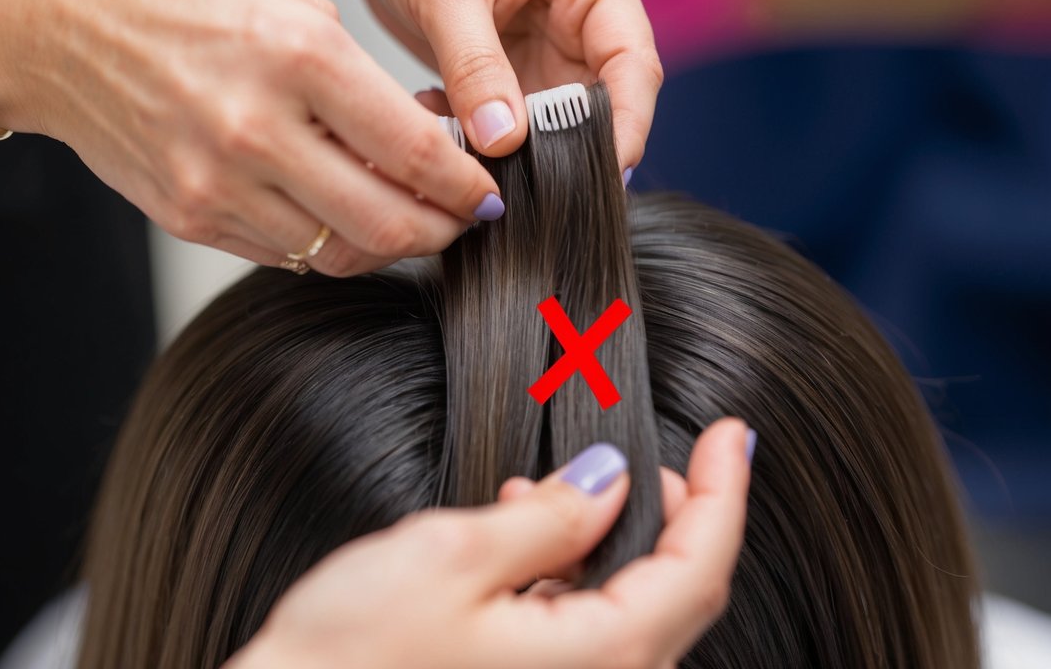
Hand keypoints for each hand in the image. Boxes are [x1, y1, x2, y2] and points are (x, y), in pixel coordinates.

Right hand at [0, 0, 503, 274]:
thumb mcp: (286, 6)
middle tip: (462, 222)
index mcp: (298, 56)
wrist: (52, 25)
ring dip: (387, 245)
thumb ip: (359, 84)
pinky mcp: (187, 217)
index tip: (487, 193)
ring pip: (337, 252)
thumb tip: (422, 145)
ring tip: (407, 220)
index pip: (416, 152)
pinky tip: (339, 215)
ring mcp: (215, 184)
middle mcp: (257, 130)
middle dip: (442, 231)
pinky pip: (284, 253)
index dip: (467, 186)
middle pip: (386, 223)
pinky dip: (325, 242)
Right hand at [226, 419, 752, 668]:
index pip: (699, 565)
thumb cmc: (346, 660)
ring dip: (612, 540)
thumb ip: (546, 518)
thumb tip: (609, 481)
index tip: (736, 435)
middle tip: (650, 451)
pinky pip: (587, 632)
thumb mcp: (449, 558)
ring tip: (553, 488)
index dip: (725, 490)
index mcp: (598, 658)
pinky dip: (574, 576)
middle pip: (678, 590)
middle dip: (674, 510)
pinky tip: (525, 541)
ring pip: (632, 610)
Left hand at [334, 0, 661, 169]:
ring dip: (516, 150)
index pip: (632, 60)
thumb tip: (504, 140)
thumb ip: (474, 65)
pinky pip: (514, 128)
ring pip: (557, 125)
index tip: (609, 173)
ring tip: (465, 152)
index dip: (627, 122)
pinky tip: (439, 124)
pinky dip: (481, 139)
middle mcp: (584, 14)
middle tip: (526, 186)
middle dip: (568, 149)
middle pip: (603, 102)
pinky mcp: (515, 76)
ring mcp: (551, 49)